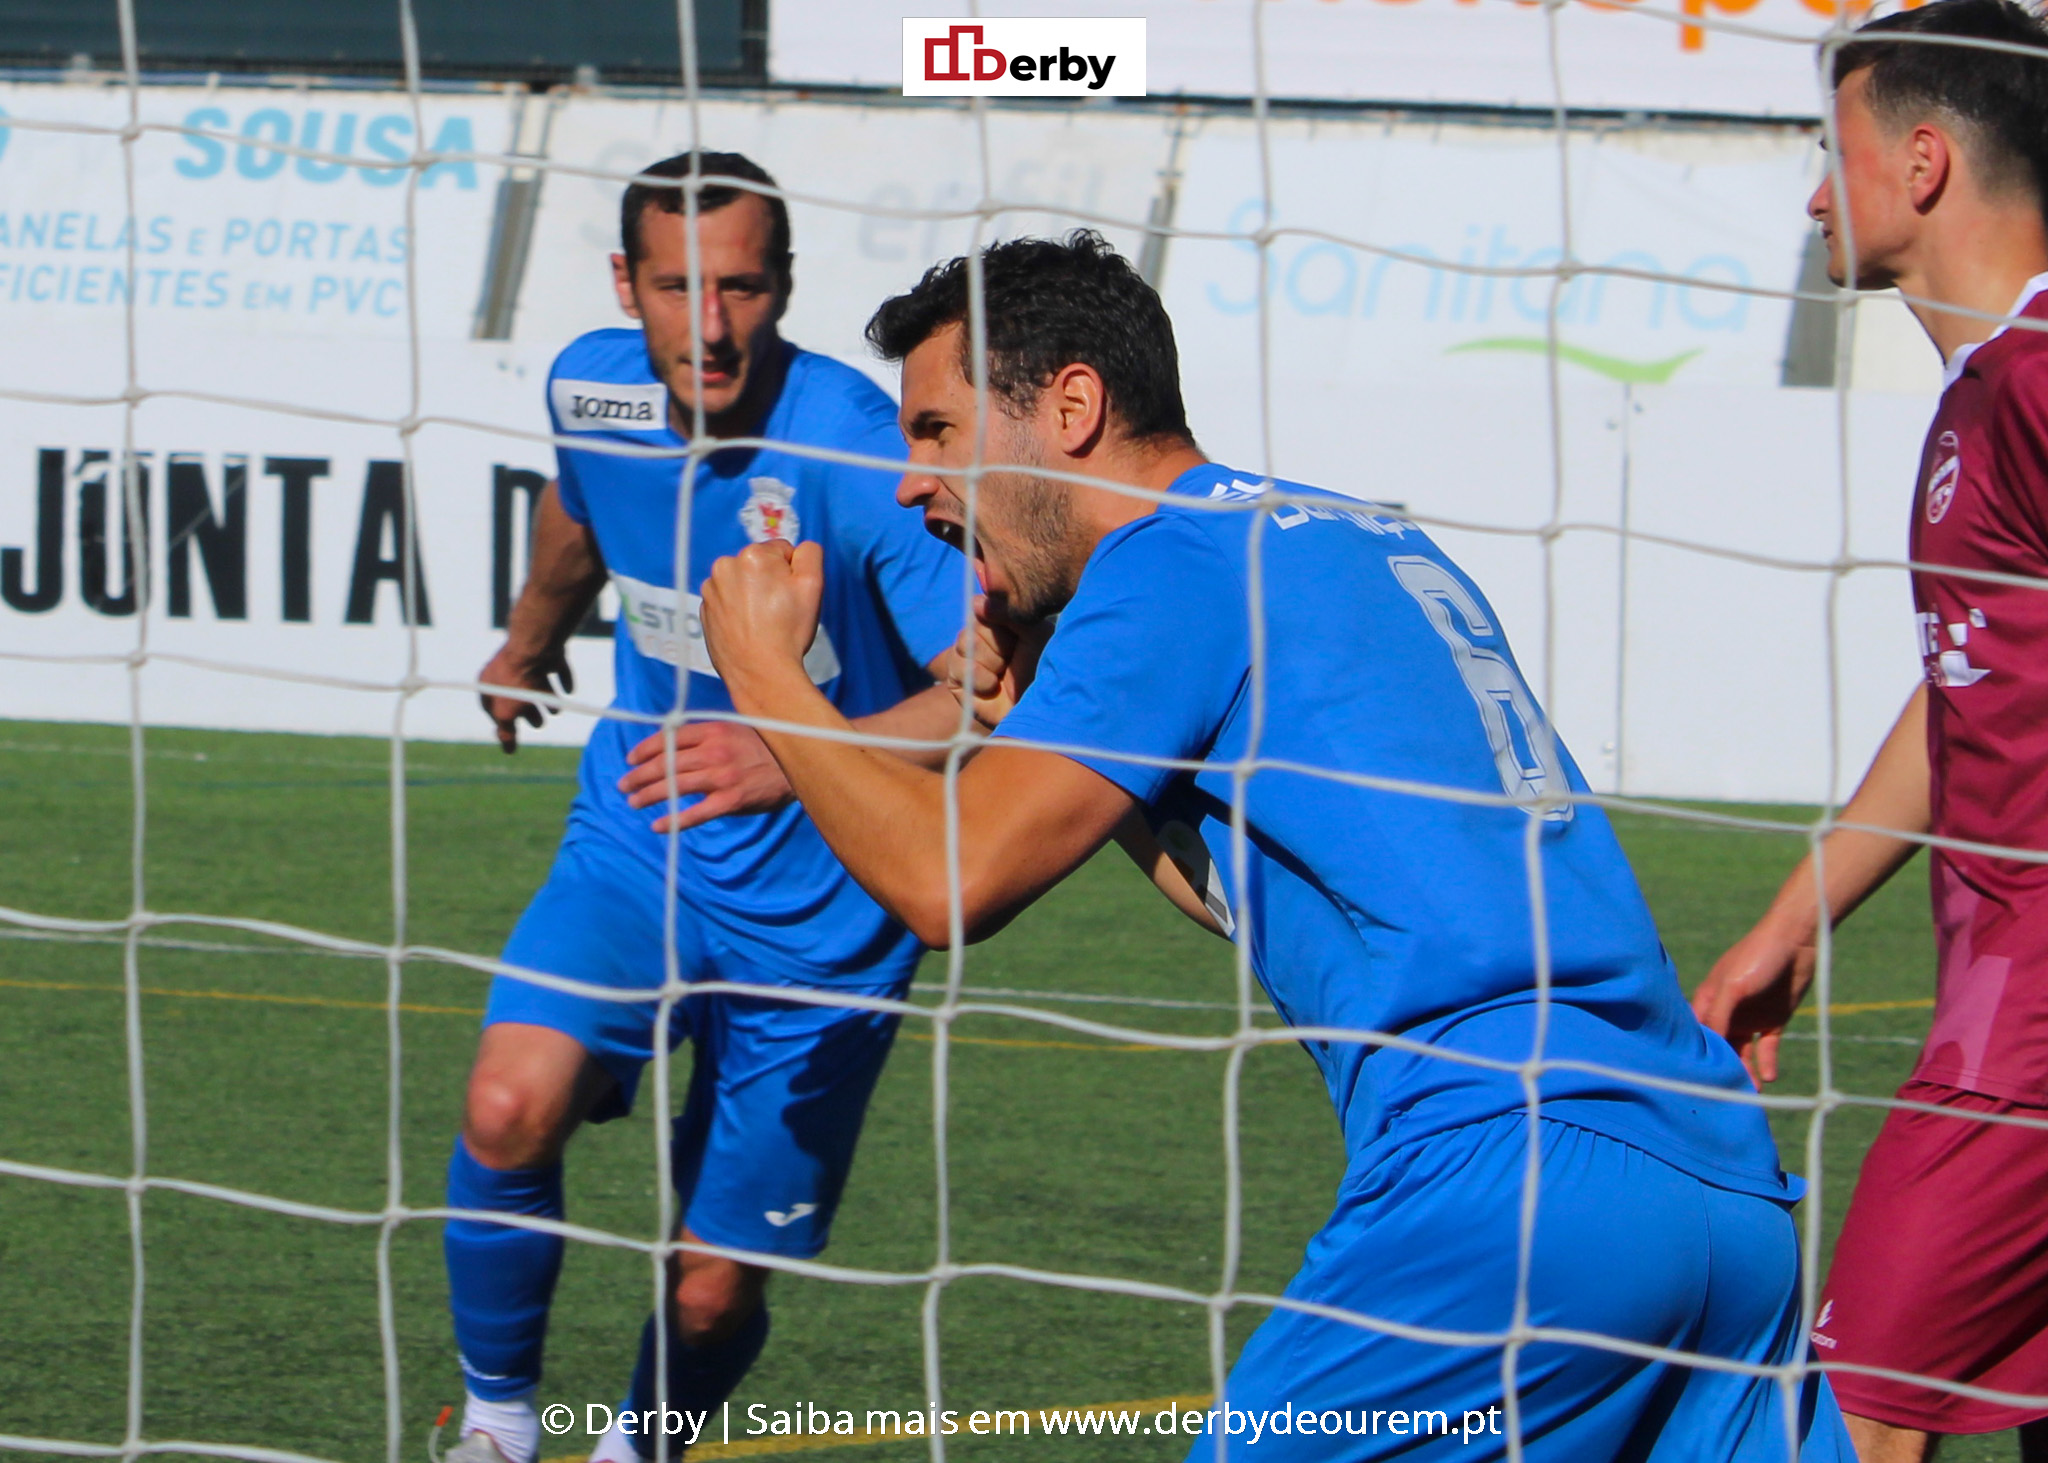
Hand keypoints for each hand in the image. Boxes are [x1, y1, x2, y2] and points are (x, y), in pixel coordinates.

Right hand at [479, 642, 574, 753]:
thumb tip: (508, 750)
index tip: (512, 735)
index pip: (492, 707)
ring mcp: (525, 658)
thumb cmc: (516, 682)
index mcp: (488, 681)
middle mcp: (505, 668)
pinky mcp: (547, 652)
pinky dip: (562, 679)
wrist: (536, 647)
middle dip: (527, 711)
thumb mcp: (506, 713)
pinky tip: (569, 690)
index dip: (503, 723)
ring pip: (535, 682)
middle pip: (516, 695)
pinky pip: (555, 668)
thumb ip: (506, 731)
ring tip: (558, 711)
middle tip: (540, 724)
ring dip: (546, 698)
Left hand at [617, 721, 793, 831]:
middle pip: (666, 762)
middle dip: (639, 774)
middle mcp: (715, 751)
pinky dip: (674, 819)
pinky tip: (658, 825)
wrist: (798, 766)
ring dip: (649, 795)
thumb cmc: (765, 749)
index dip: (645, 749)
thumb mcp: (736, 731)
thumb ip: (707, 736)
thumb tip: (673, 744)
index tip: (630, 759)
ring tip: (634, 802)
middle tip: (624, 784)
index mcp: (714, 730)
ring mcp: (722, 776)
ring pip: (674, 785)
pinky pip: (695, 813)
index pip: (669, 737)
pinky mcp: (730, 800)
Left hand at [700, 539, 825, 699]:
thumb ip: (810, 554)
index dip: (792, 574)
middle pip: (759, 565)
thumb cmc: (787, 631)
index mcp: (752, 555)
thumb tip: (799, 549)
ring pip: (741, 582)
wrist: (760, 673)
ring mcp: (710, 590)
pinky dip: (737, 610)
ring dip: (752, 594)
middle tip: (778, 610)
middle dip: (770, 581)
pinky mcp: (704, 610)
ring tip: (762, 622)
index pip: (782, 551)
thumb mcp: (812, 585)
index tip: (791, 596)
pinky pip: (727, 601)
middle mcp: (724, 566)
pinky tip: (748, 628)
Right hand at [936, 595, 1048, 728]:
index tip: (1017, 635)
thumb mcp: (1036, 634)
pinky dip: (981, 679)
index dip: (998, 619)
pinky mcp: (956, 682)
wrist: (1040, 710)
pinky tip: (993, 688)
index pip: (982, 605)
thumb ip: (1009, 614)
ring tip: (1004, 675)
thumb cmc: (1044, 671)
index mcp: (997, 623)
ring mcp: (965, 659)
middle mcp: (979, 639)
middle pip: (973, 624)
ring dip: (991, 661)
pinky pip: (959, 667)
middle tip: (1012, 658)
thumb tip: (977, 602)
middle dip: (997, 643)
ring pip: (965, 643)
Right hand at [1691, 922, 1817, 1086]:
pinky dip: (1767, 1061)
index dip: (1696, 1054)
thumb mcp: (1733, 985)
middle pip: (1721, 1046)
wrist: (1798, 941)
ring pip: (1743, 1051)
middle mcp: (1727, 1011)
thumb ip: (1719, 1015)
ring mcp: (1750, 1017)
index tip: (1696, 1079)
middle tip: (1724, 1094)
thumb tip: (1710, 1048)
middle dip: (1722, 1068)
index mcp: (1709, 1000)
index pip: (1698, 1033)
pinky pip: (1767, 1047)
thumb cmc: (1757, 955)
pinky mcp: (1774, 1020)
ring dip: (1745, 1070)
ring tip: (1752, 1092)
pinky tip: (1769, 1076)